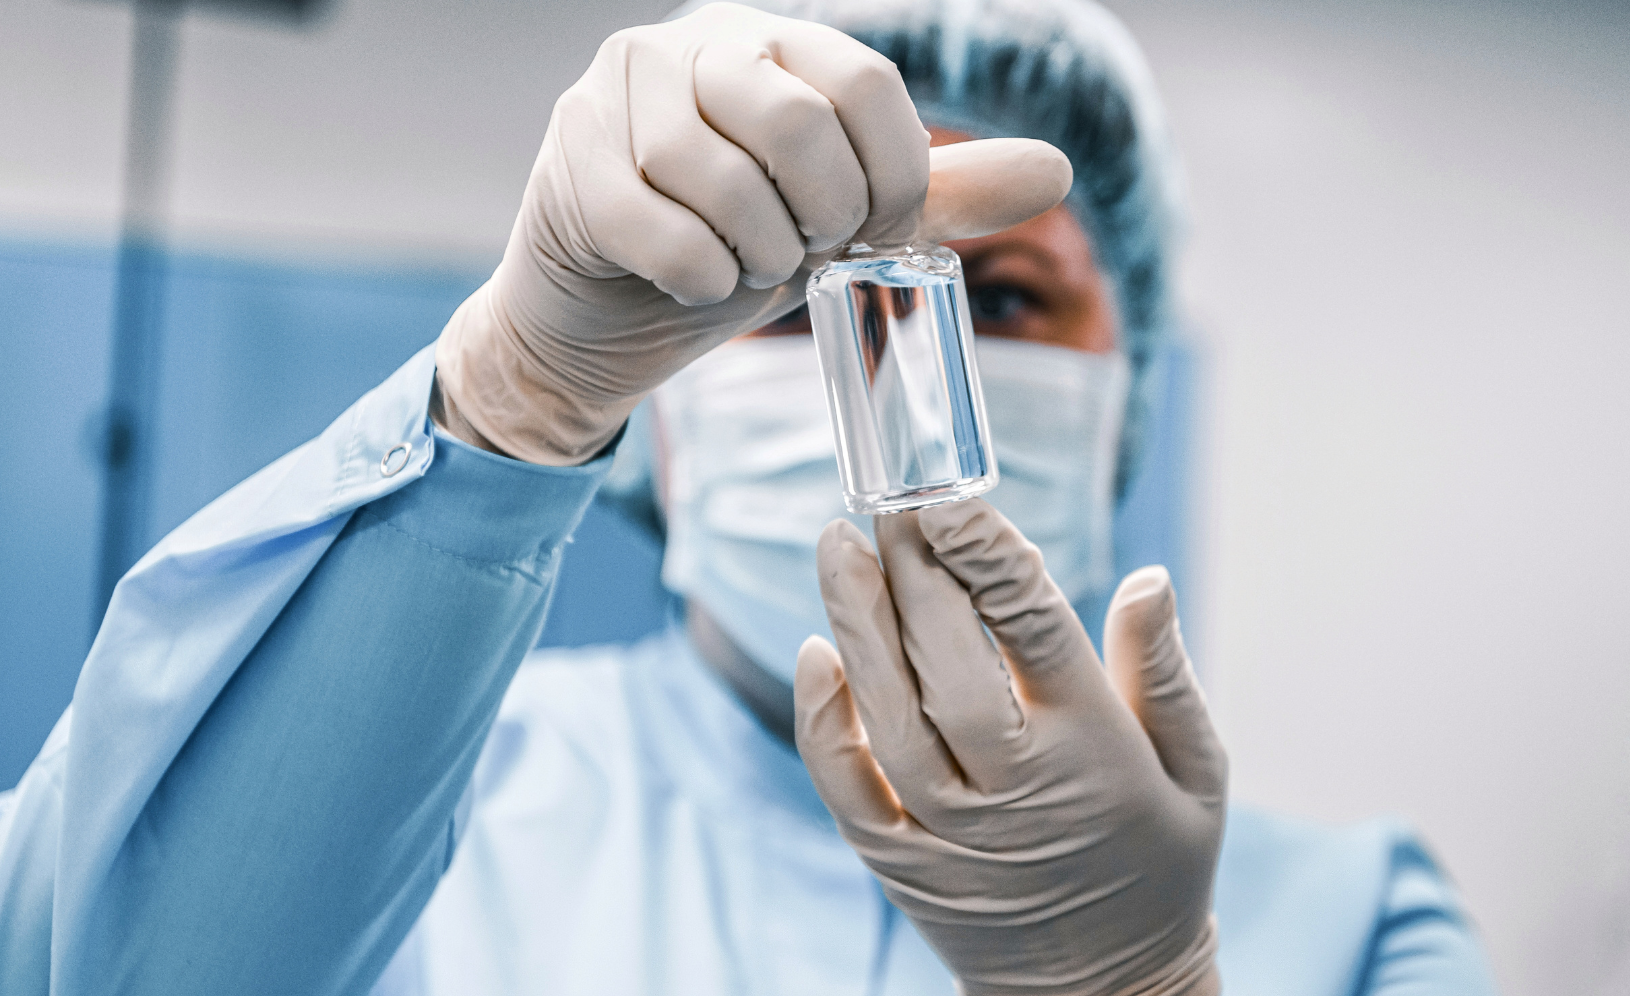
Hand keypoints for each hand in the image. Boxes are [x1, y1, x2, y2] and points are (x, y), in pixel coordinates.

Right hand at [434, 2, 1071, 463]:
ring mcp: (618, 97)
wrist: (601, 320)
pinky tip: (697, 282)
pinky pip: (659, 227)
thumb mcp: (836, 219)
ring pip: (720, 176)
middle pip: (798, 121)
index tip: (880, 231)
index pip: (866, 81)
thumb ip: (933, 192)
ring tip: (747, 266)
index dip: (896, 173)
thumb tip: (1056, 171)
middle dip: (825, 216)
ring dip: (755, 251)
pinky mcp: (573, 164)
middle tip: (809, 253)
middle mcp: (691, 48)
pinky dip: (698, 275)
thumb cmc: (727, 250)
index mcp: (770, 43)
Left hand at [794, 500, 1226, 995]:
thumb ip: (1163, 672)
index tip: (947, 498)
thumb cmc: (1158, 862)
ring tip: (835, 546)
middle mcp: (1016, 786)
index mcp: (1094, 749)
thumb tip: (1147, 578)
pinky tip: (814, 654)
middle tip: (884, 505)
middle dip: (911, 577)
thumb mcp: (1199, 771)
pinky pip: (847, 785)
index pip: (1032, 629)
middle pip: (946, 665)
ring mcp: (950, 830)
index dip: (985, 555)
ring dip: (855, 626)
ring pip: (888, 714)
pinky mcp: (898, 862)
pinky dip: (823, 721)